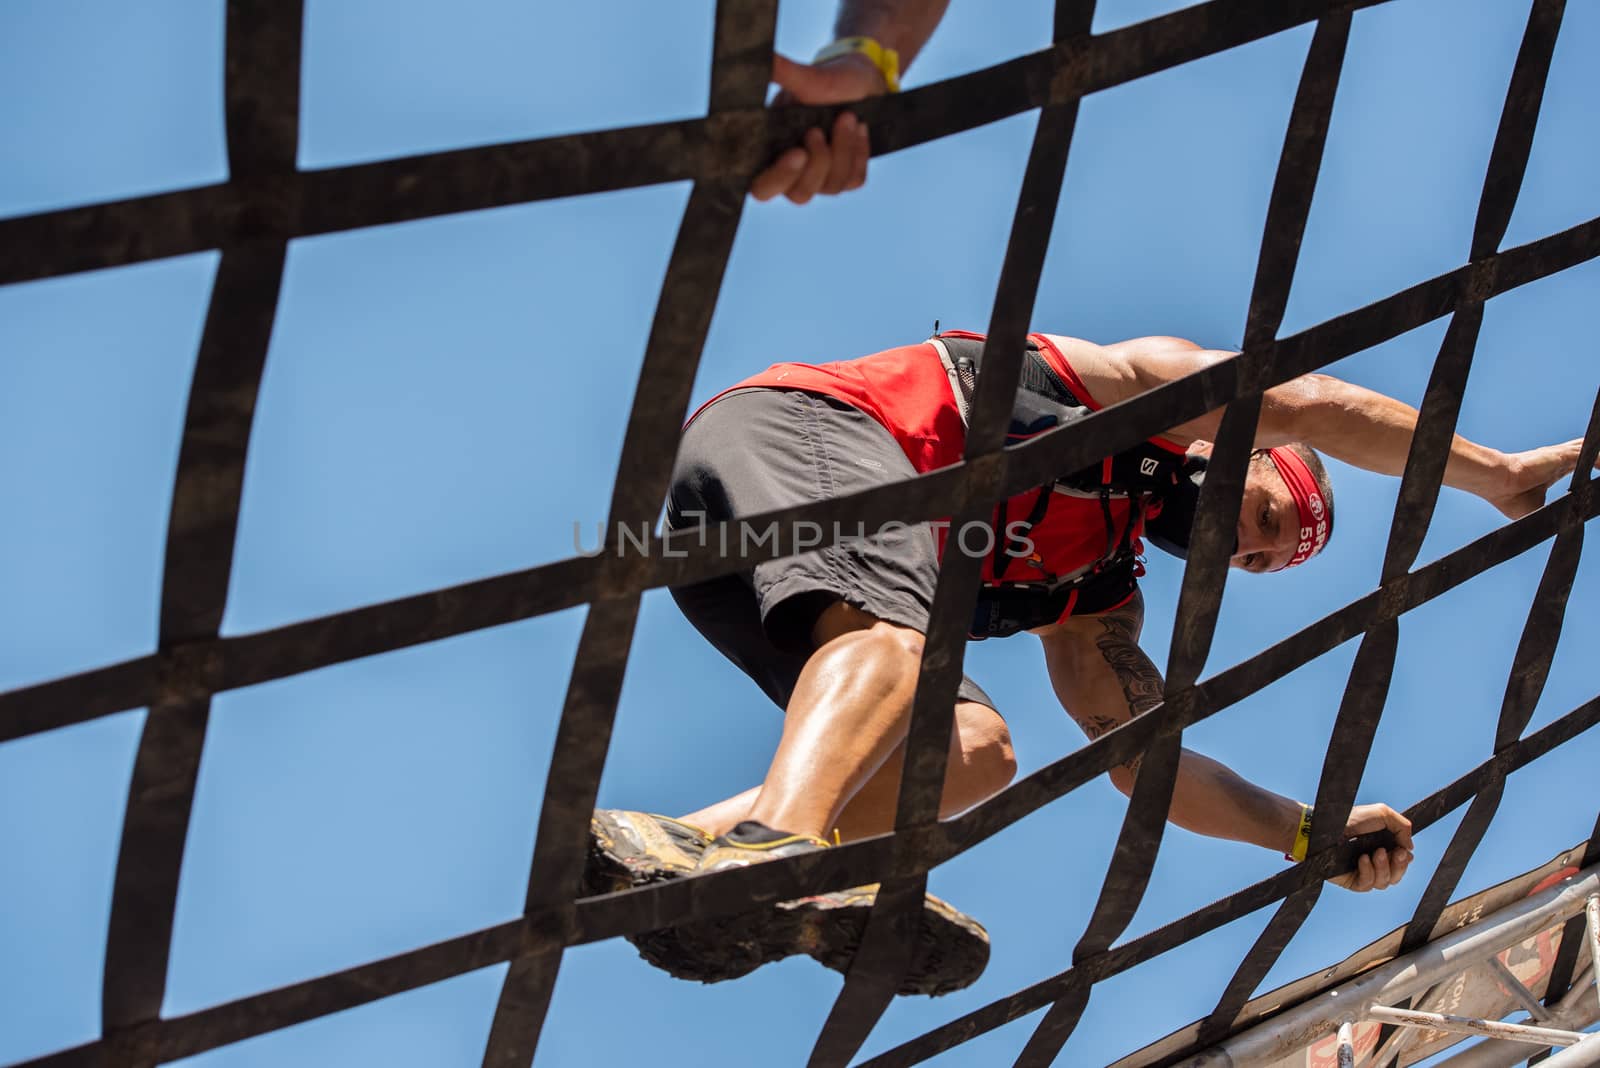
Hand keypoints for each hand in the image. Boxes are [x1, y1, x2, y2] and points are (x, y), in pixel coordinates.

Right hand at [751, 52, 884, 203]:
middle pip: (799, 194)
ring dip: (843, 150)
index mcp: (771, 153)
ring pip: (831, 186)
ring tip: (848, 118)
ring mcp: (821, 179)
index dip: (778, 178)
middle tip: (819, 130)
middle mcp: (793, 172)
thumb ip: (781, 72)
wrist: (862, 80)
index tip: (798, 151)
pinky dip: (860, 153)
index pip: (762, 188)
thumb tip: (760, 56)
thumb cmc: (829, 80)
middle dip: (817, 162)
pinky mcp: (846, 178)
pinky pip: (854, 180)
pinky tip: (860, 129)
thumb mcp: (806, 77)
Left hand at [1329, 803, 1413, 892]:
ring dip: (1384, 868)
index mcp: (1382, 847)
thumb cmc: (1350, 819)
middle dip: (1399, 866)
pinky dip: (1368, 872)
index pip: (1402, 862)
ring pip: (1385, 882)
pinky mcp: (1351, 881)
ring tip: (1376, 853)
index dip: (1405, 860)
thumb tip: (1410, 847)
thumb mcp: (1382, 814)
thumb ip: (1403, 826)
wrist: (1324, 827)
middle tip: (1395, 853)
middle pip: (1397, 875)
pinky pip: (1368, 885)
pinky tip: (1363, 859)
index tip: (1403, 851)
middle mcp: (1374, 861)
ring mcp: (1363, 872)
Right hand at [1486, 439, 1598, 518]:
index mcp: (1551, 473)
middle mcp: (1558, 462)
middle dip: (1599, 461)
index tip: (1597, 481)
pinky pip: (1594, 455)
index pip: (1578, 467)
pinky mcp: (1565, 456)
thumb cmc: (1509, 496)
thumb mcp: (1538, 509)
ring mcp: (1562, 457)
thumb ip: (1557, 511)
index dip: (1590, 470)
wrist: (1498, 484)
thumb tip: (1567, 522)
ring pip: (1594, 453)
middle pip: (1588, 456)